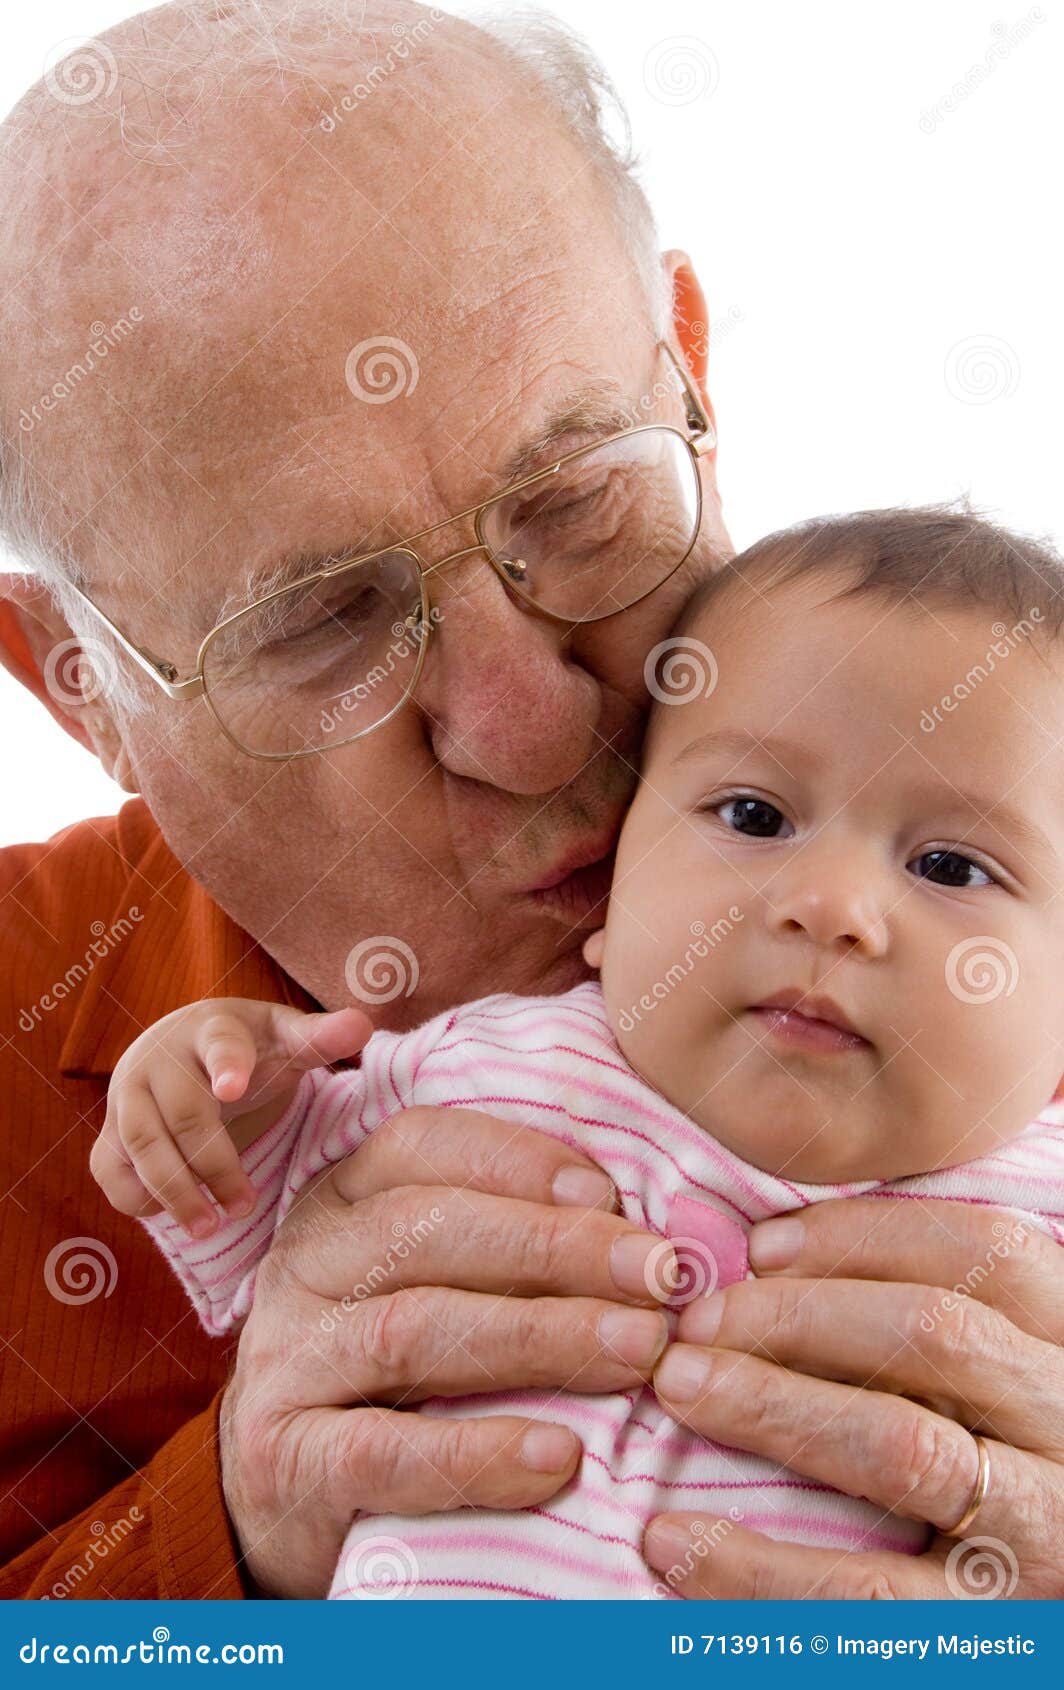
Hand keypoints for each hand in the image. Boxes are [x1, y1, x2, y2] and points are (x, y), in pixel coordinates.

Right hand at [91, 997, 371, 1234]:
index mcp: (213, 1028)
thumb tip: (362, 1026)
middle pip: (182, 1112)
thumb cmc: (250, 1047)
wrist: (185, 1047)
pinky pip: (110, 1169)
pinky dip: (138, 1197)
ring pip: (138, 1144)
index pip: (221, 1043)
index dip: (228, 1064)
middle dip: (213, 1163)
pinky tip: (175, 1215)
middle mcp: (161, 1057)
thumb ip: (320, 1037)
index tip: (233, 1089)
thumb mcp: (285, 1037)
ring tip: (209, 1227)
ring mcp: (129, 1093)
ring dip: (173, 1190)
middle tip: (244, 1205)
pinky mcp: (111, 1129)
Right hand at [219, 1107, 673, 1596]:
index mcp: (343, 1201)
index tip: (612, 1192)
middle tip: (657, 1274)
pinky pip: (381, 1451)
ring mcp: (286, 1359)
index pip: (420, 1145)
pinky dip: (475, 1451)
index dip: (518, 1160)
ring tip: (637, 1352)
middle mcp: (307, 1264)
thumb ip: (513, 1245)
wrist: (289, 1495)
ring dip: (538, 1336)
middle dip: (554, 1246)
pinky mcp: (284, 1459)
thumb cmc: (395, 1370)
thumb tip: (643, 1236)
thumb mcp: (437, 1284)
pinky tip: (558, 1457)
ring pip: (413, 1330)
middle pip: (426, 1229)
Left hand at [645, 1197, 1063, 1597]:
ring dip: (771, 1407)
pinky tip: (673, 1541)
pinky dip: (757, 1567)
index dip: (865, 1236)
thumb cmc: (996, 1466)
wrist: (1036, 1590)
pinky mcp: (992, 1635)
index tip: (759, 1246)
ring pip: (903, 1445)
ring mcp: (1044, 1531)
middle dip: (797, 1314)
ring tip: (678, 1389)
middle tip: (695, 1322)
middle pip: (937, 1333)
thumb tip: (765, 1257)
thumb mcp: (994, 1380)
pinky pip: (866, 1597)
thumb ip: (920, 1319)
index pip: (985, 1252)